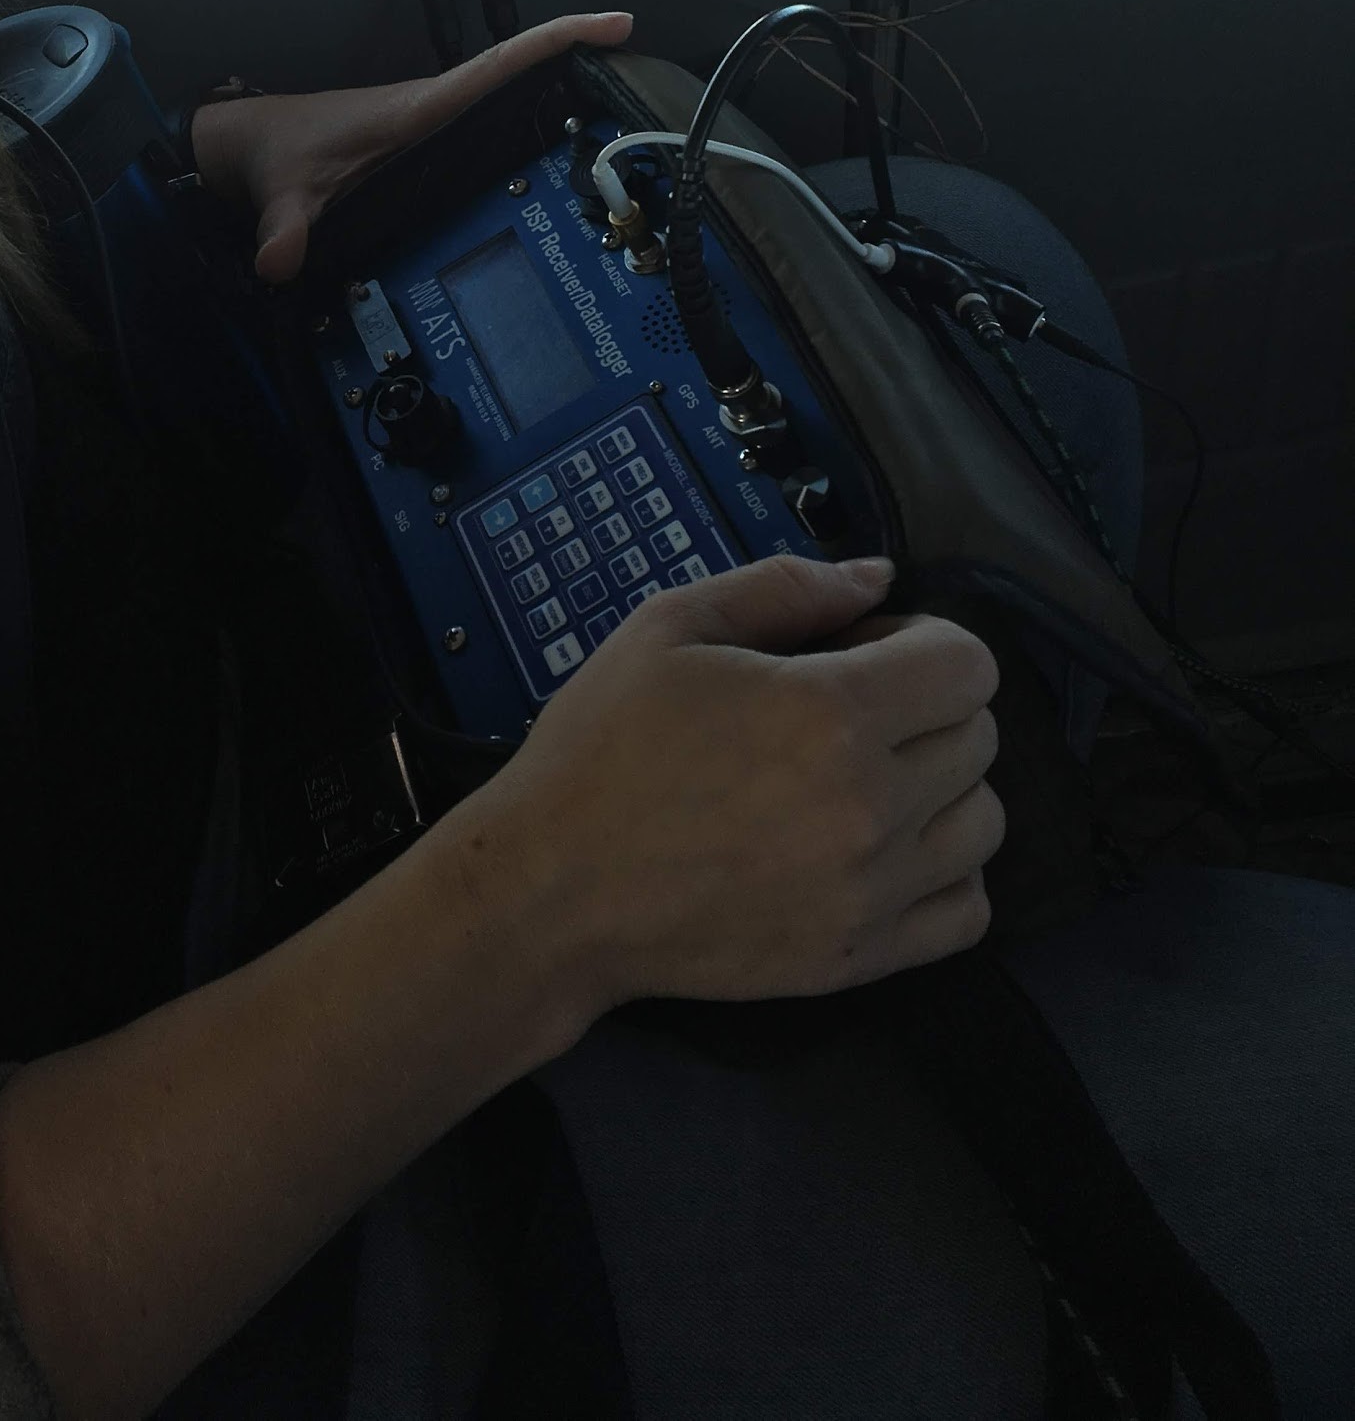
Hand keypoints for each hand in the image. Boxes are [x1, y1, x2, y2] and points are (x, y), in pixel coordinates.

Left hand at [190, 11, 633, 282]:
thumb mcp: (279, 192)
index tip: (616, 22)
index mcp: (417, 109)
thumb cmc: (269, 152)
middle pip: (520, 74)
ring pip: (507, 101)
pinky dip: (526, 125)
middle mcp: (433, 111)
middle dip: (580, 59)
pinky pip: (487, 129)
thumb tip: (281, 262)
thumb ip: (284, 228)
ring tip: (625, 106)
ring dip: (560, 92)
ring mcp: (430, 130)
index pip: (500, 64)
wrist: (243, 149)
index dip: (559, 38)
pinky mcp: (422, 150)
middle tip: (647, 65)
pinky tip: (557, 152)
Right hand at [451, 555, 1002, 1036]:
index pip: (968, 665)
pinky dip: (944, 874)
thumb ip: (785, 588)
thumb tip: (878, 577)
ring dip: (942, 788)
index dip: (923, 640)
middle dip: (928, 707)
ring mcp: (871, 891)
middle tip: (850, 711)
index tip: (866, 650)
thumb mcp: (670, 626)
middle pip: (979, 737)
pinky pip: (966, 912)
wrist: (552, 890)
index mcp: (832, 713)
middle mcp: (871, 806)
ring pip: (984, 823)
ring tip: (869, 782)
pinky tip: (883, 850)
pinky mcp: (858, 958)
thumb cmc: (603, 747)